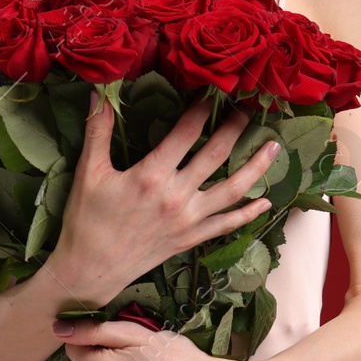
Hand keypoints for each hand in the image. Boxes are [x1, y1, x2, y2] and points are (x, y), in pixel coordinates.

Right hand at [49, 91, 279, 307]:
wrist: (90, 271)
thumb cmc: (86, 219)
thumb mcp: (89, 172)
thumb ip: (97, 130)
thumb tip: (97, 92)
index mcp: (151, 175)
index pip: (186, 133)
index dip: (202, 108)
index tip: (213, 90)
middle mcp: (176, 196)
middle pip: (216, 155)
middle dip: (236, 128)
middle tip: (250, 107)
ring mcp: (188, 220)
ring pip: (233, 190)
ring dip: (257, 167)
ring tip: (275, 146)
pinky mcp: (191, 239)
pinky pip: (227, 224)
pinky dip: (248, 213)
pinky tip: (265, 201)